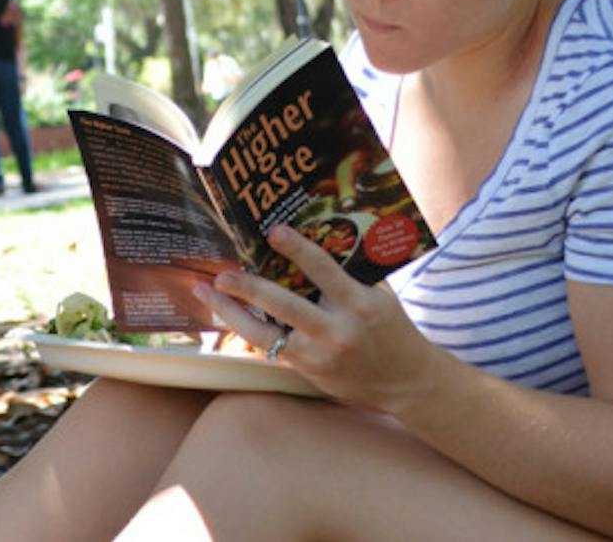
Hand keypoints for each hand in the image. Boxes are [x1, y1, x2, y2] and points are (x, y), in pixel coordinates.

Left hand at [193, 224, 436, 411]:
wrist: (407, 382)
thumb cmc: (392, 328)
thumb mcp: (380, 296)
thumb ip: (352, 271)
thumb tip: (319, 234)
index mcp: (359, 305)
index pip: (324, 270)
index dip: (298, 249)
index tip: (274, 231)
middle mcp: (336, 332)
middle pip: (285, 306)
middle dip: (249, 289)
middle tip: (222, 274)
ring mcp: (319, 355)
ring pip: (265, 334)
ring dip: (231, 313)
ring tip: (206, 293)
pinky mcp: (307, 370)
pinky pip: (270, 347)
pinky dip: (246, 329)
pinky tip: (226, 313)